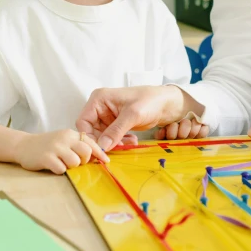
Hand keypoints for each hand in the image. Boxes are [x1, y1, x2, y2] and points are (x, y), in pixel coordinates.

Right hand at [13, 129, 108, 174]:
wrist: (23, 146)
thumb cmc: (48, 145)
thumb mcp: (64, 141)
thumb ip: (78, 146)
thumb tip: (96, 157)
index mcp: (70, 134)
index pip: (90, 142)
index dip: (99, 153)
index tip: (106, 161)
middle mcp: (64, 138)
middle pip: (86, 152)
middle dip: (84, 161)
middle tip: (75, 163)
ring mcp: (55, 147)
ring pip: (75, 162)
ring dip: (71, 167)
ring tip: (62, 163)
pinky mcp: (46, 158)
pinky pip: (61, 169)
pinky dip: (60, 170)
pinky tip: (53, 166)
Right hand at [76, 85, 206, 151]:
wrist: (167, 102)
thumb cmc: (150, 101)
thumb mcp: (132, 115)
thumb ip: (116, 130)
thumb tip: (102, 147)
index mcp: (99, 99)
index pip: (83, 122)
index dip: (89, 138)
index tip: (100, 150)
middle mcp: (100, 107)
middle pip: (91, 131)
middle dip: (103, 142)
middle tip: (116, 149)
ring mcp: (108, 116)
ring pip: (102, 136)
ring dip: (113, 143)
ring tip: (128, 144)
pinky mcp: (116, 124)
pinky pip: (111, 137)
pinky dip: (119, 142)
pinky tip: (131, 141)